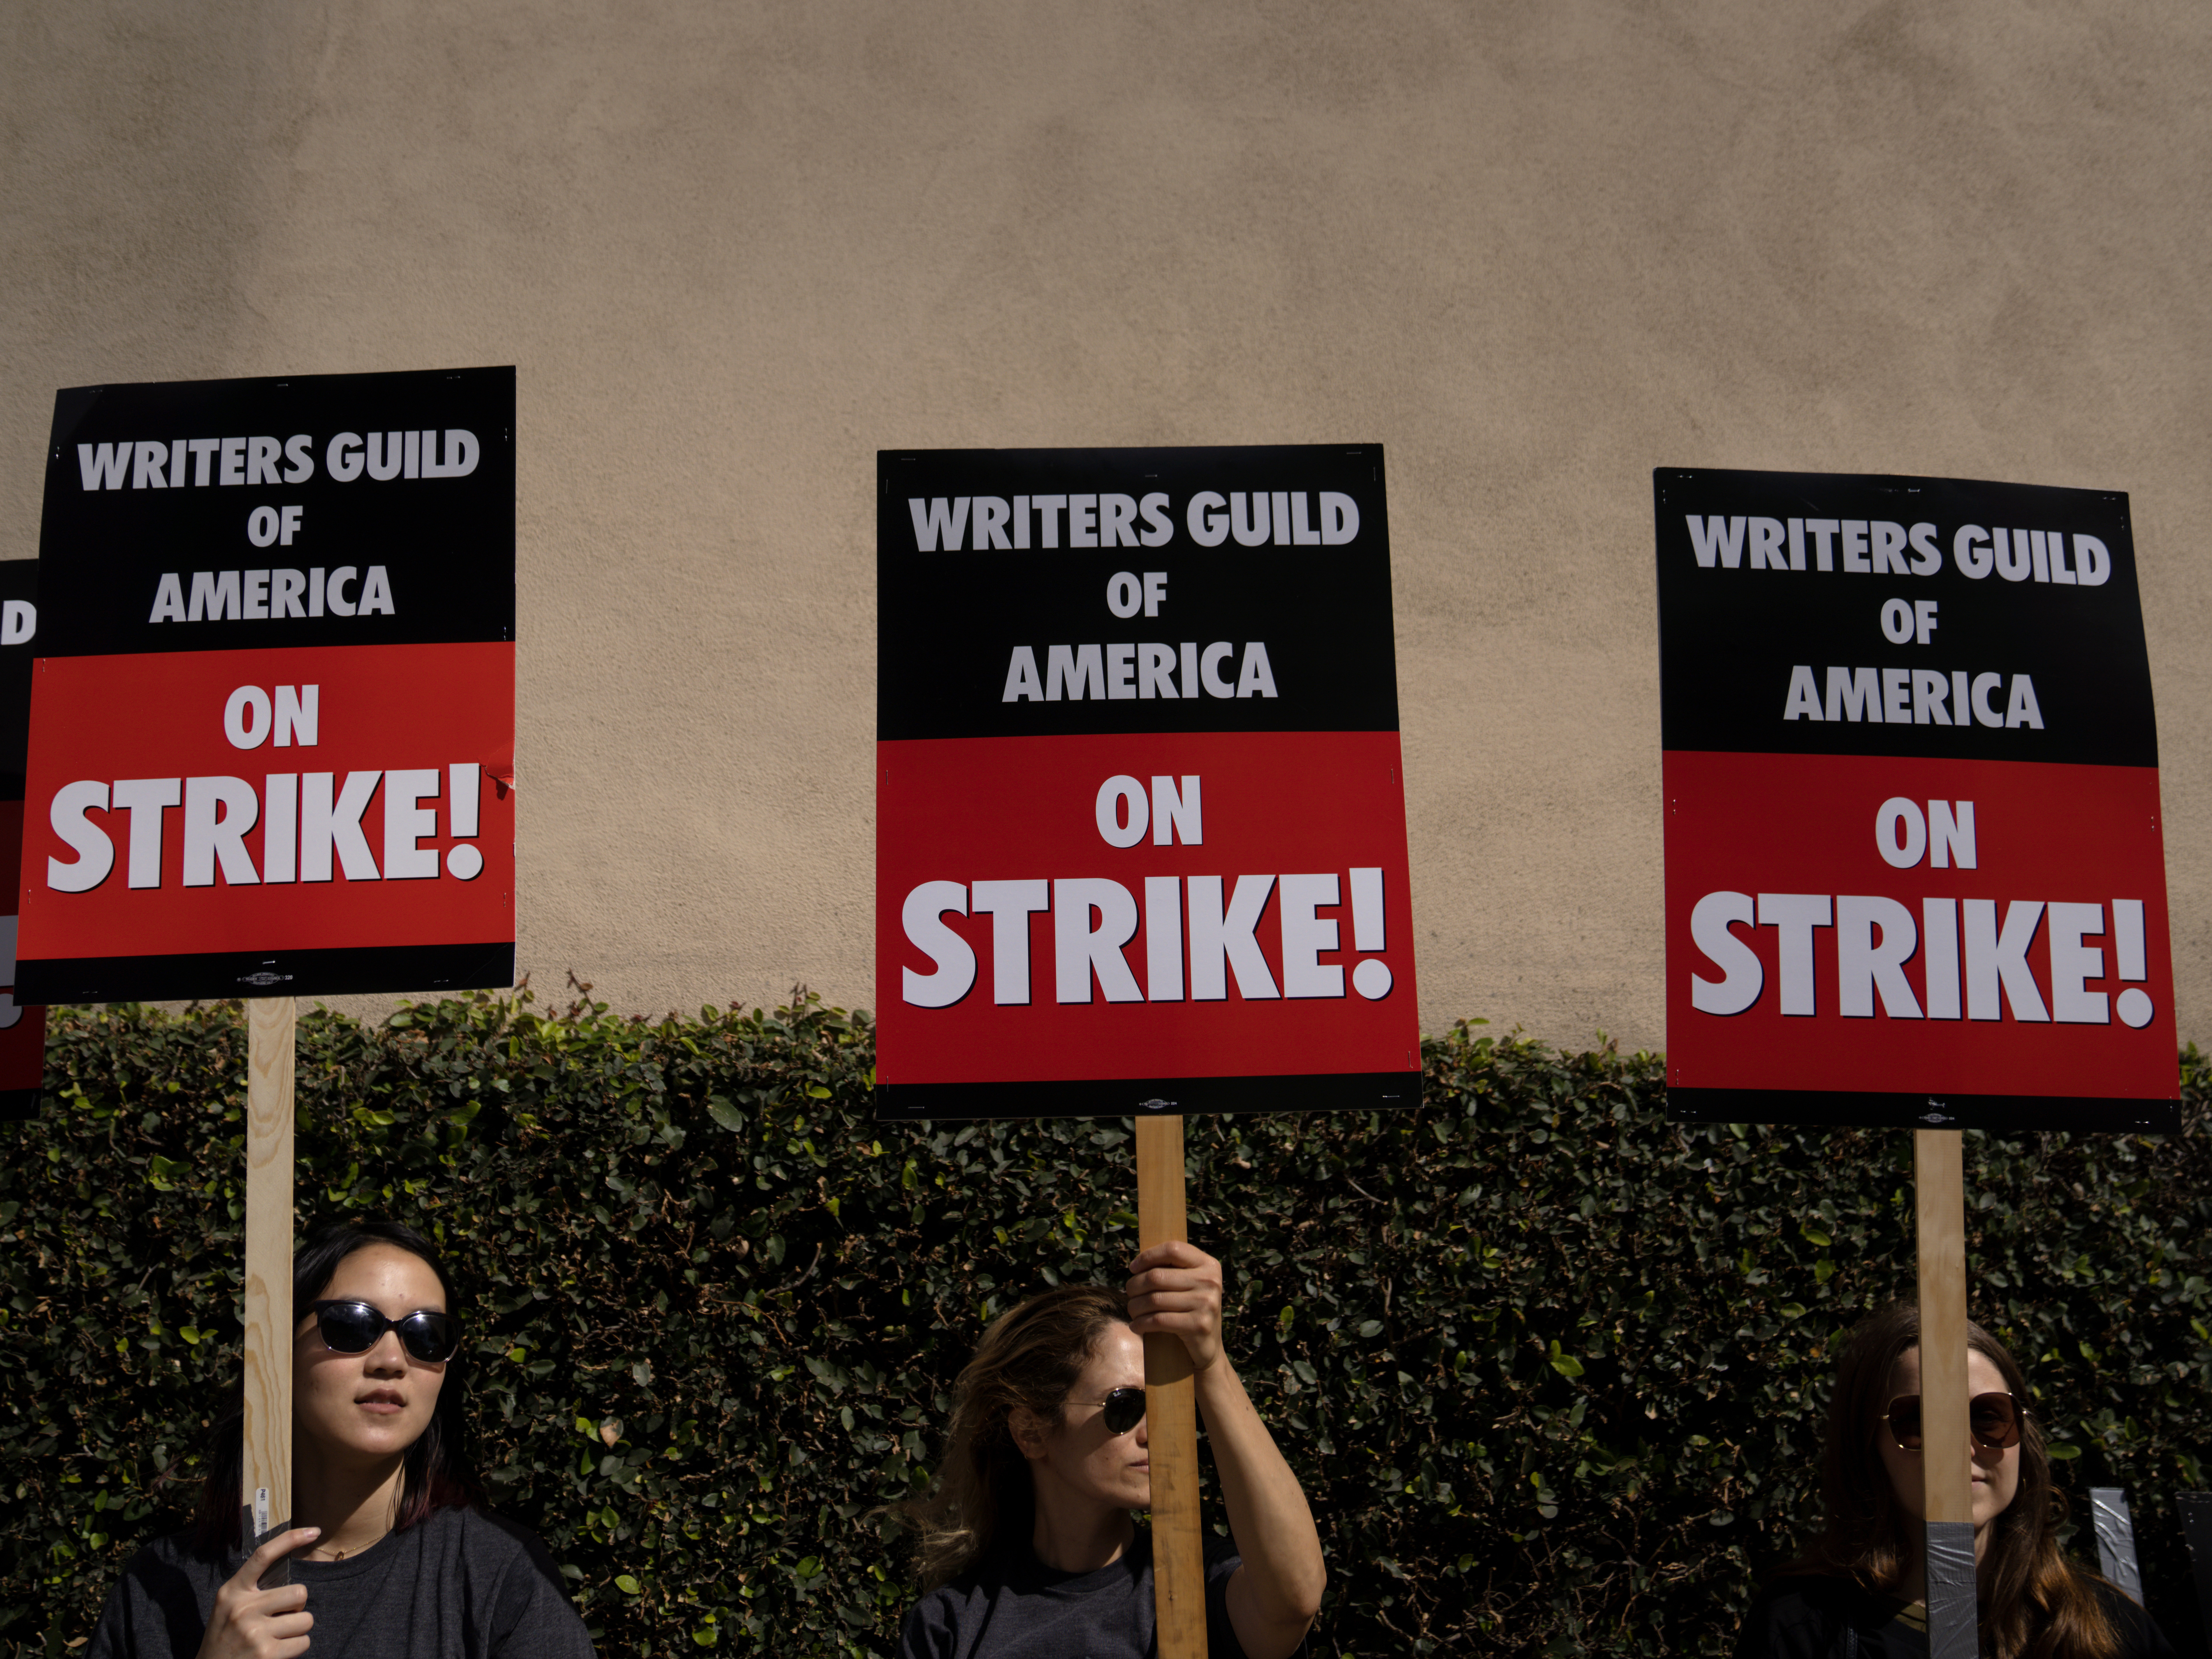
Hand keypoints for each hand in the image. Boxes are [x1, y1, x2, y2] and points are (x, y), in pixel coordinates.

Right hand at [195, 1528, 317, 1658]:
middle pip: (299, 1593)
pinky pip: (304, 1642)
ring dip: (298, 1629)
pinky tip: (278, 1651)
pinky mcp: (267, 1654)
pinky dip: (296, 1647)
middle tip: (282, 1618)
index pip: (263, 1556)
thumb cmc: (225, 1636)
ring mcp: (255, 1632)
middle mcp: (243, 1609)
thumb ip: (253, 1591)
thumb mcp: (228, 1607)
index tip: (313, 1531)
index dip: (290, 1539)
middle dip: (297, 1607)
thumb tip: (289, 1580)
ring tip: (278, 1636)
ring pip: (306, 1620)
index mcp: (232, 1592)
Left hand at [1126, 1241, 1225, 1372]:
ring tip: (1132, 1310)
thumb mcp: (1189, 1284)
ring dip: (1135, 1306)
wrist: (1208, 1346)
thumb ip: (1172, 1269)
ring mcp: (1206, 1303)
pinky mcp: (1199, 1325)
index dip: (1148, 1256)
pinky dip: (1141, 1323)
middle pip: (1157, 1276)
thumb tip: (1137, 1263)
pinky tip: (1136, 1326)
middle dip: (1135, 1285)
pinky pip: (1159, 1320)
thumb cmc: (1189, 1309)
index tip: (1133, 1268)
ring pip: (1154, 1299)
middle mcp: (1211, 1281)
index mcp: (1208, 1265)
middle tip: (1129, 1293)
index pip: (1172, 1249)